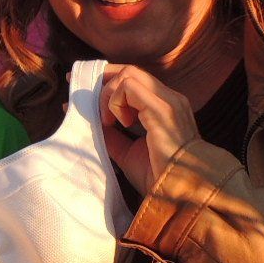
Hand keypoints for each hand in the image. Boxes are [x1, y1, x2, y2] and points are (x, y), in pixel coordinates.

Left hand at [99, 64, 200, 194]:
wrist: (178, 191)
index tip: (84, 92)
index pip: (133, 81)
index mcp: (163, 107)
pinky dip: (115, 101)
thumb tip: (91, 122)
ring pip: (129, 73)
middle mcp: (168, 98)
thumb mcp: (127, 152)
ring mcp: (167, 101)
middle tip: (87, 102)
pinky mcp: (161, 108)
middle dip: (102, 81)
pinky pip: (129, 86)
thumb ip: (112, 136)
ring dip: (109, 94)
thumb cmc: (157, 175)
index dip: (107, 82)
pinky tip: (118, 123)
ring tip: (108, 121)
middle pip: (129, 71)